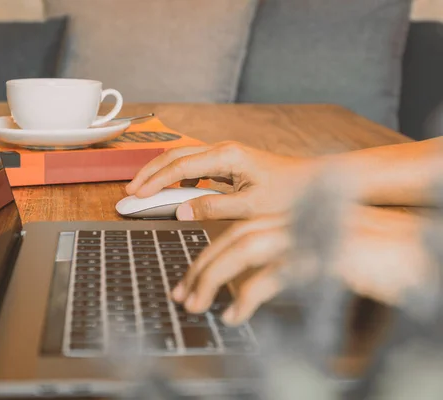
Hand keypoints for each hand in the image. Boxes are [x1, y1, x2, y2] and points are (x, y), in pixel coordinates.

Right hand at [126, 142, 317, 219]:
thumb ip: (213, 207)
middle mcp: (223, 150)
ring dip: (161, 172)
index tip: (136, 194)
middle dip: (150, 172)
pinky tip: (173, 190)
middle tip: (130, 190)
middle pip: (175, 155)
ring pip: (183, 158)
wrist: (315, 182)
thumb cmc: (290, 193)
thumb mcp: (251, 206)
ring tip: (143, 189)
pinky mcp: (229, 163)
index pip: (179, 166)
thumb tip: (180, 211)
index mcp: (227, 156)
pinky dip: (178, 176)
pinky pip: (195, 165)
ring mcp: (226, 155)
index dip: (155, 181)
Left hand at [172, 206, 435, 324]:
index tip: (188, 282)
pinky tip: (235, 316)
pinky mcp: (322, 254)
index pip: (238, 231)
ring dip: (213, 279)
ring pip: (244, 250)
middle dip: (201, 268)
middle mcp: (297, 219)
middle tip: (182, 297)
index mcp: (293, 217)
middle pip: (234, 238)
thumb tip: (245, 286)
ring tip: (197, 307)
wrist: (417, 252)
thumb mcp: (318, 256)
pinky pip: (273, 274)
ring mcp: (309, 233)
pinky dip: (248, 296)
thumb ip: (283, 262)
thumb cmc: (371, 258)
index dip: (208, 256)